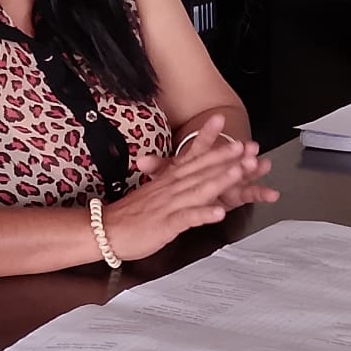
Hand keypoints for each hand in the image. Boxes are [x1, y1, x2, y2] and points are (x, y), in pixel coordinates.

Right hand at [99, 141, 261, 261]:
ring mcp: (169, 204)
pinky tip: (219, 212)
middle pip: (202, 168)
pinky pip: (188, 218)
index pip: (192, 154)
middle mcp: (171, 187)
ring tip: (240, 171)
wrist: (104, 230)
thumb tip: (185, 172)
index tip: (222, 120)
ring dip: (221, 179)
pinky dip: (203, 214)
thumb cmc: (130, 214)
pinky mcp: (166, 224)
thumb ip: (171, 181)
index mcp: (169, 179)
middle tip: (247, 146)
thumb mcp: (155, 192)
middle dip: (226, 157)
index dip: (209, 138)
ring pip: (199, 189)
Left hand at [155, 113, 279, 210]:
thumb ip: (158, 168)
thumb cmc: (182, 183)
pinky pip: (249, 195)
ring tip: (261, 164)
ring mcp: (229, 181)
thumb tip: (142, 162)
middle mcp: (217, 168)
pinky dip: (260, 194)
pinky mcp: (237, 195)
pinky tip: (271, 194)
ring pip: (243, 175)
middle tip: (246, 146)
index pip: (202, 145)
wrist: (191, 196)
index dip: (208, 132)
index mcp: (199, 160)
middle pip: (227, 159)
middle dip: (237, 153)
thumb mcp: (168, 176)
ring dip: (252, 170)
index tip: (217, 118)